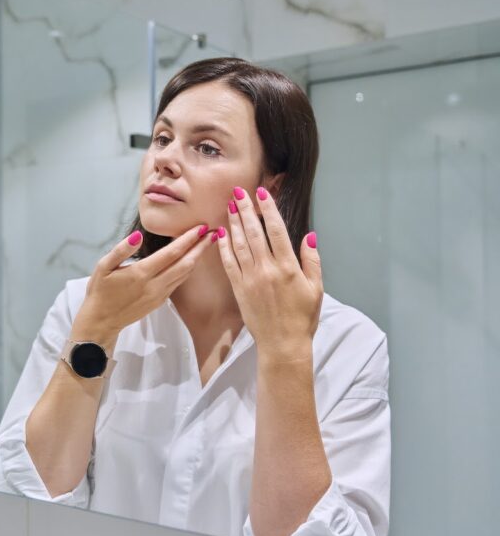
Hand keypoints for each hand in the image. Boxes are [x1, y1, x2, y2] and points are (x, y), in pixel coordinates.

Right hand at [71, 225, 214, 346]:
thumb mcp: (102, 267)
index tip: (201, 227)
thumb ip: (121, 250)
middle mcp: (154, 285)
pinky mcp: (160, 301)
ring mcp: (159, 295)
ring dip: (197, 258)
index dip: (188, 239)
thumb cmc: (100, 291)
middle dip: (200, 247)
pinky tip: (191, 260)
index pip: (171, 253)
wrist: (101, 321)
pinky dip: (188, 269)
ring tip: (207, 243)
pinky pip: (179, 283)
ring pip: (185, 274)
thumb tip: (137, 235)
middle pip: (185, 263)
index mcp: (141, 273)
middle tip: (214, 232)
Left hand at [216, 186, 321, 362]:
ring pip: (239, 244)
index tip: (261, 193)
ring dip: (233, 223)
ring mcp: (250, 278)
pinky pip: (229, 263)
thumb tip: (309, 236)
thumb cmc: (302, 317)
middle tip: (237, 191)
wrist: (282, 344)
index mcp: (288, 267)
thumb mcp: (316, 288)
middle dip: (245, 209)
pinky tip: (221, 233)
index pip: (276, 230)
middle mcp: (267, 269)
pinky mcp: (238, 288)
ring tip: (229, 206)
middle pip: (254, 232)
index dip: (267, 209)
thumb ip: (312, 261)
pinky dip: (224, 247)